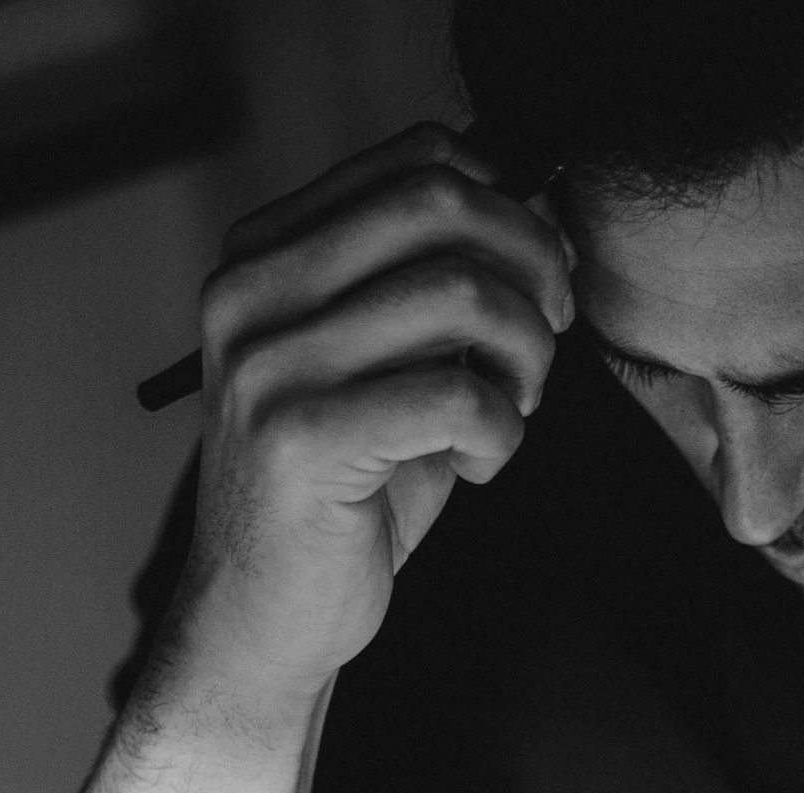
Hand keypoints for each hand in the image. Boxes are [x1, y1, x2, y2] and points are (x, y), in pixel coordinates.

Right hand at [166, 124, 574, 719]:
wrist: (262, 618)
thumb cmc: (341, 499)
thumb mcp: (385, 372)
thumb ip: (435, 293)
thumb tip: (539, 219)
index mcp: (265, 256)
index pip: (412, 162)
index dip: (507, 204)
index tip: (543, 276)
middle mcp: (251, 294)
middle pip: (438, 208)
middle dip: (531, 268)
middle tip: (551, 337)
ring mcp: (268, 364)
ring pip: (458, 293)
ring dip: (524, 356)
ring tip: (513, 411)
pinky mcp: (301, 439)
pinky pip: (457, 396)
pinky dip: (502, 432)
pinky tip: (479, 466)